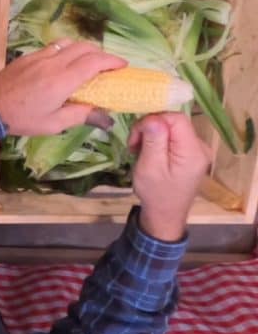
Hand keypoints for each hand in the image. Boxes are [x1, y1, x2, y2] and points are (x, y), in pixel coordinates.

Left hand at [0, 39, 126, 135]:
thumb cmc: (22, 118)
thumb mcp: (54, 124)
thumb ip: (81, 116)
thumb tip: (106, 119)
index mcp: (62, 80)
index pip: (94, 62)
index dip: (112, 61)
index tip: (123, 66)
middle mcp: (52, 63)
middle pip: (84, 47)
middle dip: (101, 53)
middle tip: (109, 66)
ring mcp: (38, 56)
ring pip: (68, 43)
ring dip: (83, 49)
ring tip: (89, 62)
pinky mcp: (28, 56)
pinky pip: (53, 47)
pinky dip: (66, 50)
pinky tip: (65, 63)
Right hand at [129, 113, 211, 241]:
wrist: (165, 215)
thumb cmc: (155, 194)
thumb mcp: (150, 167)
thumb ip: (153, 141)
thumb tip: (152, 118)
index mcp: (192, 151)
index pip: (176, 118)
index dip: (153, 120)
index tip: (137, 136)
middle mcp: (200, 147)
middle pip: (174, 122)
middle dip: (150, 128)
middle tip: (134, 145)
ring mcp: (197, 150)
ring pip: (171, 128)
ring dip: (151, 134)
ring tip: (139, 151)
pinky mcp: (190, 153)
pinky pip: (173, 137)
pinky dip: (158, 140)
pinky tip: (149, 153)